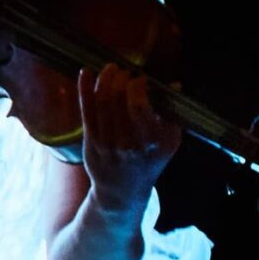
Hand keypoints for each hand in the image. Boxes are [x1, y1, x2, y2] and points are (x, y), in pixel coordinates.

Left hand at [77, 63, 181, 212]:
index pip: (138, 106)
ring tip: (110, 69)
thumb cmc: (150, 161)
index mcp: (150, 142)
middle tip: (124, 72)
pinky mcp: (90, 142)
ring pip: (100, 103)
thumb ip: (172, 113)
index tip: (141, 79)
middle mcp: (126, 143)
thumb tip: (174, 84)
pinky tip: (85, 72)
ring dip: (104, 80)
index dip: (137, 86)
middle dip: (119, 79)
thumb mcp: (170, 141)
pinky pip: (85, 111)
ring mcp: (105, 143)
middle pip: (116, 101)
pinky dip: (84, 89)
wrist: (123, 190)